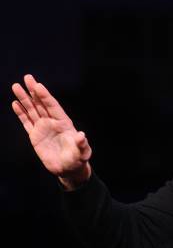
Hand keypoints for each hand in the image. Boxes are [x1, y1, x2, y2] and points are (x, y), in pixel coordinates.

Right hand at [11, 74, 91, 188]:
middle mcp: (52, 122)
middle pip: (41, 104)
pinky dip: (21, 113)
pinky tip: (15, 104)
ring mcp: (43, 128)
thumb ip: (81, 144)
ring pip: (32, 110)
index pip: (53, 106)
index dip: (45, 96)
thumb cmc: (78, 159)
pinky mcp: (35, 136)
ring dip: (24, 99)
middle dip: (34, 91)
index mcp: (64, 122)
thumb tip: (81, 135)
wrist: (68, 169)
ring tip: (16, 86)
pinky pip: (27, 122)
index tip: (38, 85)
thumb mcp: (82, 152)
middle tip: (27, 77)